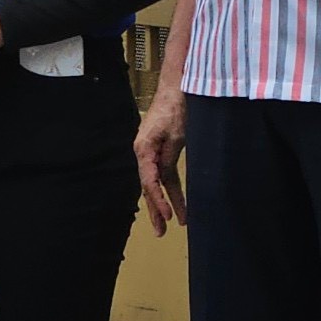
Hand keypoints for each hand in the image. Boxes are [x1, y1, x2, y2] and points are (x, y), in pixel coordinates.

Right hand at [134, 89, 189, 234]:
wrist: (176, 88)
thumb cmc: (175, 107)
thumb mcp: (176, 134)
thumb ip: (169, 156)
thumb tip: (165, 177)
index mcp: (144, 149)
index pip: (149, 181)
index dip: (158, 200)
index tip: (168, 214)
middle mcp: (144, 153)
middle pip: (149, 187)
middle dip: (156, 210)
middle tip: (161, 232)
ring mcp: (151, 153)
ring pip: (156, 183)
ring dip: (163, 203)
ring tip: (170, 224)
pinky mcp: (161, 150)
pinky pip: (164, 174)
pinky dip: (171, 189)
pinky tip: (177, 203)